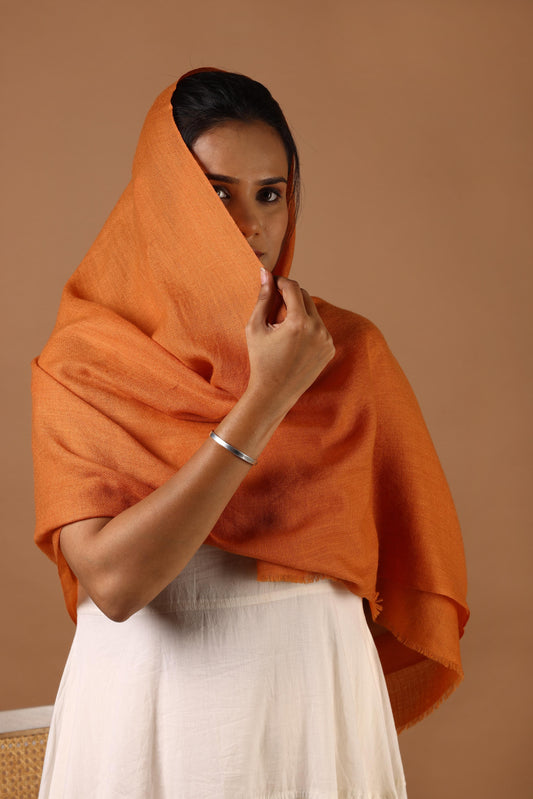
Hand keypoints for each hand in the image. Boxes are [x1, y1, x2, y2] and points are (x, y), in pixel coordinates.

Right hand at [245, 269, 334, 411]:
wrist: (274, 392)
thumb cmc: (260, 360)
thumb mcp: (256, 327)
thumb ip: (263, 298)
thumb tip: (265, 273)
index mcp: (299, 322)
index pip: (293, 287)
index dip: (281, 282)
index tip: (272, 283)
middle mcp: (318, 329)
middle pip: (305, 297)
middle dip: (291, 296)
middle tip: (275, 304)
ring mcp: (327, 340)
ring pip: (313, 312)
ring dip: (299, 312)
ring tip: (283, 327)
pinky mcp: (330, 349)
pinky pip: (320, 328)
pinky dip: (308, 328)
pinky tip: (293, 342)